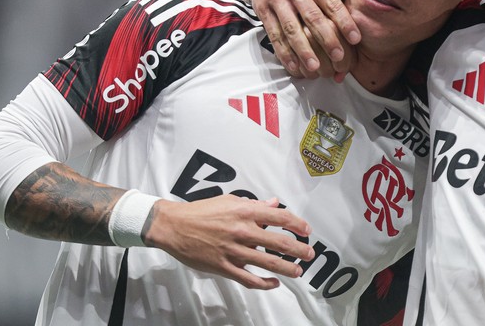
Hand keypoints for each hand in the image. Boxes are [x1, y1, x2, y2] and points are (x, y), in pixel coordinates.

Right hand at [145, 194, 315, 289]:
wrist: (174, 226)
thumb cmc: (201, 211)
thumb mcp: (229, 201)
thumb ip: (253, 204)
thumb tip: (273, 203)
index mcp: (245, 212)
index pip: (280, 218)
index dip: (297, 225)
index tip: (306, 231)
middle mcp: (242, 231)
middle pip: (279, 242)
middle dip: (298, 249)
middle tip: (310, 254)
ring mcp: (234, 251)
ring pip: (268, 263)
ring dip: (287, 268)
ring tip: (298, 271)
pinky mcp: (224, 267)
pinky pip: (248, 279)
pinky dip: (264, 283)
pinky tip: (274, 283)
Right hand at [243, 0, 359, 79]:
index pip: (331, 2)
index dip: (344, 21)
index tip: (355, 39)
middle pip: (312, 17)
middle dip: (327, 39)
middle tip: (338, 57)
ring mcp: (277, 0)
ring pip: (291, 29)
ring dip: (303, 50)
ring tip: (315, 67)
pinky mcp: (263, 11)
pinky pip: (274, 34)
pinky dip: (284, 52)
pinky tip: (294, 65)